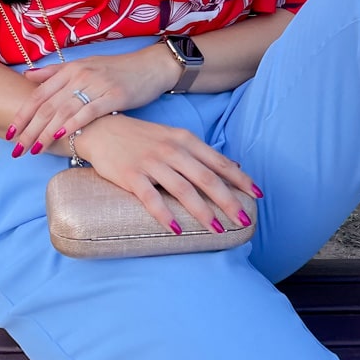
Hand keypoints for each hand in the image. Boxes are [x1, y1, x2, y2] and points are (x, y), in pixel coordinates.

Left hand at [6, 43, 179, 156]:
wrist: (150, 66)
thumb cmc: (116, 70)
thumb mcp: (83, 65)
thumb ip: (54, 72)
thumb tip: (27, 76)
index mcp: (70, 70)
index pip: (39, 94)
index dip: (22, 114)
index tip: (10, 132)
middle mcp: (80, 75)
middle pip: (48, 106)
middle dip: (30, 129)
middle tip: (17, 149)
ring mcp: (96, 85)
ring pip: (64, 111)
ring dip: (46, 132)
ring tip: (34, 149)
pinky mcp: (114, 95)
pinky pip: (88, 112)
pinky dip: (73, 124)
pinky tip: (61, 137)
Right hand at [63, 112, 260, 235]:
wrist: (101, 129)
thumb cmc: (142, 137)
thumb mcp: (175, 138)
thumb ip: (202, 153)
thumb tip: (234, 166)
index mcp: (186, 140)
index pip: (219, 162)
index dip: (240, 180)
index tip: (257, 195)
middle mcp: (172, 150)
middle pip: (206, 178)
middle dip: (228, 201)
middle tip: (242, 220)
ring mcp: (152, 162)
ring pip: (183, 190)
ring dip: (202, 212)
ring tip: (217, 230)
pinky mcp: (131, 175)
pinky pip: (151, 198)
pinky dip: (165, 215)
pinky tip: (177, 229)